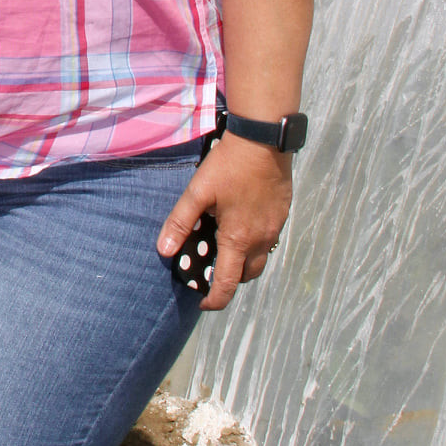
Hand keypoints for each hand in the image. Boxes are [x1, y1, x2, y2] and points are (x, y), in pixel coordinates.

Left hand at [157, 134, 291, 311]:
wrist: (263, 141)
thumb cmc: (229, 166)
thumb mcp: (197, 193)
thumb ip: (180, 223)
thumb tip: (164, 251)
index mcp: (238, 239)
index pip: (228, 284)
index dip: (215, 300)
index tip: (204, 303)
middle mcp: (261, 239)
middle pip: (247, 275)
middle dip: (229, 279)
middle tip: (211, 270)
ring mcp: (275, 228)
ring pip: (260, 258)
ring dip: (243, 261)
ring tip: (224, 246)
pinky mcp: (282, 214)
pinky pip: (268, 240)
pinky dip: (254, 242)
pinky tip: (240, 223)